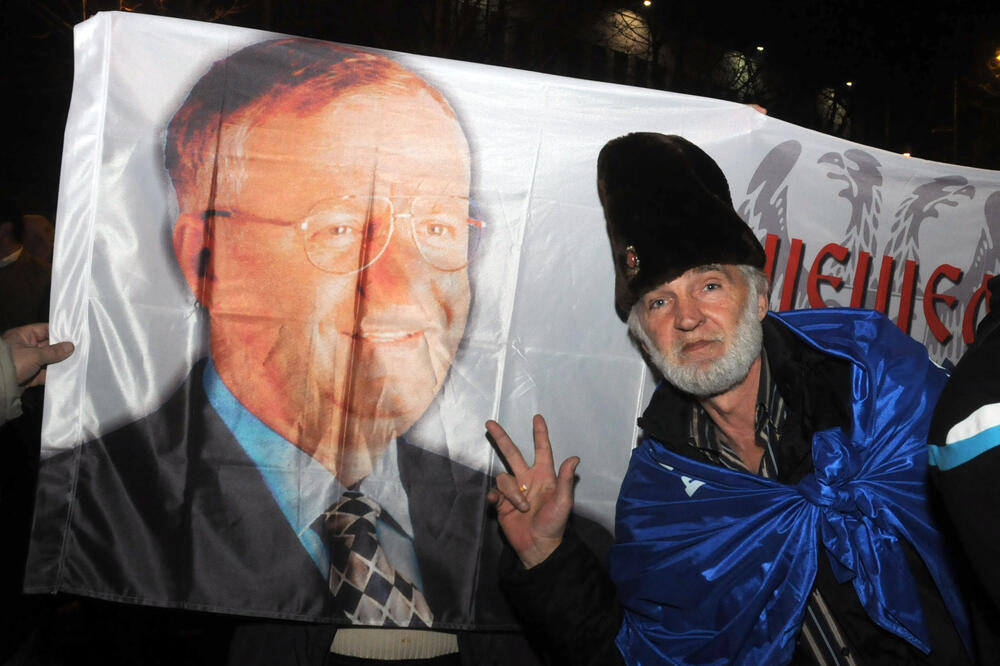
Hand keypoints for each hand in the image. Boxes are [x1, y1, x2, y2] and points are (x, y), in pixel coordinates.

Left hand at [3, 323, 74, 389]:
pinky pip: (45, 373)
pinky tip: (66, 374)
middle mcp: (24, 348)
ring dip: (59, 362)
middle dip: (61, 349)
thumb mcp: (34, 355)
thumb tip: (69, 347)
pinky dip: (54, 374)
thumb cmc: (11, 363)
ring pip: (48, 360)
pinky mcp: (30, 375)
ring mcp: (27, 362)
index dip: (58, 331)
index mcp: (21, 336)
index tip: (73, 335)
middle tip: (78, 349)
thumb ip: (53, 351)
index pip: (43, 330)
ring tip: (76, 361)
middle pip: (47, 346)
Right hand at [486, 414, 578, 568]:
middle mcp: (527, 479)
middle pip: (512, 453)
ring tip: (522, 508)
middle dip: (501, 438)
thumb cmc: (554, 524)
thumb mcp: (563, 502)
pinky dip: (496, 497)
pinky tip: (500, 505)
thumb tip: (574, 458)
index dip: (540, 434)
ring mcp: (513, 490)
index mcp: (544, 476)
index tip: (537, 417)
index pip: (541, 450)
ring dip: (512, 493)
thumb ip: (565, 480)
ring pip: (504, 478)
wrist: (538, 546)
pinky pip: (494, 492)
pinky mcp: (501, 503)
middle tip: (489, 423)